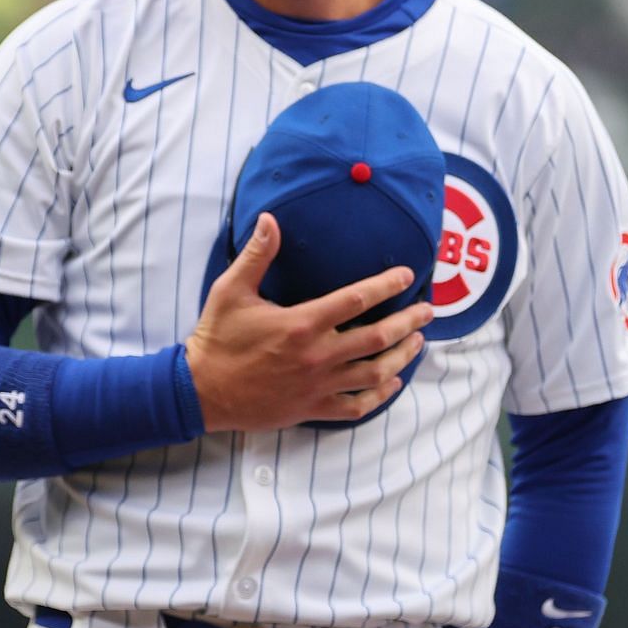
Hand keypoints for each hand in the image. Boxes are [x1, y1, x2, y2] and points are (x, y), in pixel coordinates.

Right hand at [186, 213, 434, 431]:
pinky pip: (355, 407)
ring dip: (401, 357)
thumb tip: (269, 219)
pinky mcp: (312, 408)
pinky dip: (378, 397)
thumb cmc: (216, 339)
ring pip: (374, 374)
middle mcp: (317, 356)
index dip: (386, 285)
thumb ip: (257, 255)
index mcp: (302, 324)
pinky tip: (391, 384)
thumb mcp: (231, 291)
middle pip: (378, 338)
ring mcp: (317, 385)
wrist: (199, 392)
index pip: (356, 300)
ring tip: (418, 342)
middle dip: (408, 322)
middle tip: (428, 311)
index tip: (407, 275)